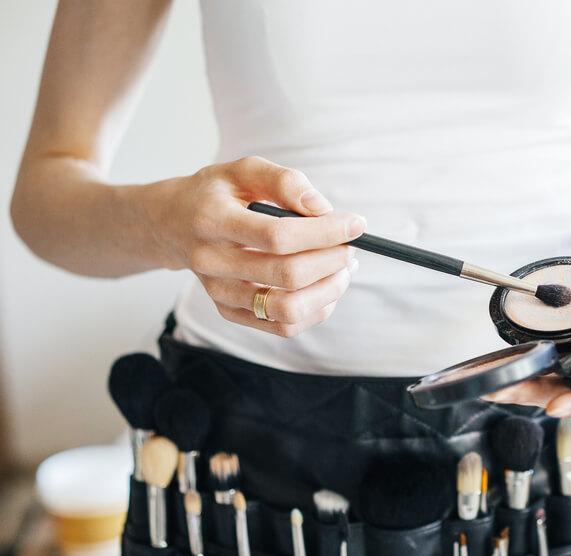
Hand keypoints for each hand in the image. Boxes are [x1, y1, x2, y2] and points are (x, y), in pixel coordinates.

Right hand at [148, 156, 365, 336]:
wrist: (172, 224)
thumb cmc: (216, 194)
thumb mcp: (243, 170)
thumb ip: (284, 182)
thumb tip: (324, 209)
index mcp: (213, 220)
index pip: (278, 236)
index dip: (325, 232)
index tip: (356, 224)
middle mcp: (211, 262)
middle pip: (287, 276)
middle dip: (332, 261)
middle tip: (349, 247)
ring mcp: (219, 293)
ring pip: (287, 310)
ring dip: (328, 291)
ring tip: (343, 269)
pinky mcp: (229, 312)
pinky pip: (283, 326)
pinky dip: (316, 310)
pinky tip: (326, 287)